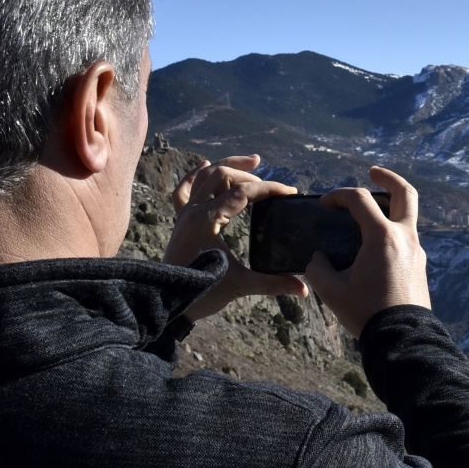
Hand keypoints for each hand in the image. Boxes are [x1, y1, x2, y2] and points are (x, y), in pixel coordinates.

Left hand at [165, 154, 307, 319]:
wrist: (165, 303)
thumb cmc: (200, 293)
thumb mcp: (240, 285)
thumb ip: (273, 283)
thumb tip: (303, 288)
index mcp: (207, 219)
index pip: (243, 192)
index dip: (269, 189)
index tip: (289, 192)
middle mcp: (193, 211)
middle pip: (222, 175)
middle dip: (250, 174)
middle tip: (272, 187)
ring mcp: (184, 215)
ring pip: (205, 177)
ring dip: (228, 168)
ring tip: (253, 163)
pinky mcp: (180, 222)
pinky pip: (183, 190)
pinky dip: (194, 175)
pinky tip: (204, 165)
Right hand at [304, 166, 430, 335]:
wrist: (402, 339)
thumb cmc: (366, 313)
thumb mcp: (331, 291)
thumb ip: (318, 268)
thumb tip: (319, 258)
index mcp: (383, 237)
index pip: (360, 199)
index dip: (338, 195)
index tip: (325, 204)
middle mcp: (405, 238)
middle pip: (405, 193)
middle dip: (388, 178)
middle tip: (373, 172)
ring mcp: (417, 251)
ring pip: (408, 216)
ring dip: (390, 207)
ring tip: (369, 213)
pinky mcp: (420, 265)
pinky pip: (407, 237)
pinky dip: (392, 230)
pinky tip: (374, 245)